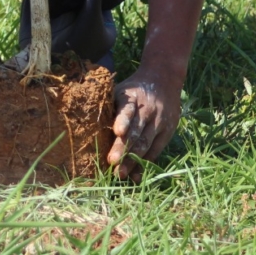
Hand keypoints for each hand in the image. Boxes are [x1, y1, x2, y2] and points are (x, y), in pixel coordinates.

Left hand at [107, 66, 182, 181]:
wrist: (164, 79)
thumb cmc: (134, 88)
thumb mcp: (121, 89)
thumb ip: (110, 105)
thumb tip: (88, 123)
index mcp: (132, 98)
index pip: (127, 110)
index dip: (123, 120)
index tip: (117, 132)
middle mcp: (148, 110)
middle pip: (136, 132)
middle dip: (124, 148)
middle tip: (113, 163)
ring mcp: (159, 122)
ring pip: (146, 144)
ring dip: (133, 160)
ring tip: (121, 174)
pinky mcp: (167, 132)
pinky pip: (155, 150)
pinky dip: (145, 163)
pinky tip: (136, 175)